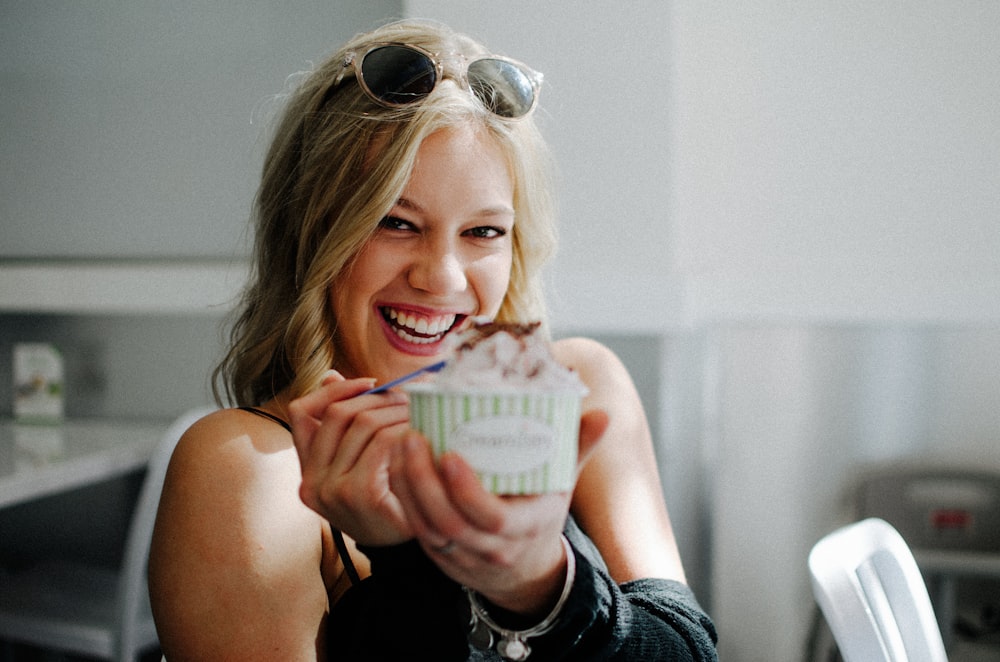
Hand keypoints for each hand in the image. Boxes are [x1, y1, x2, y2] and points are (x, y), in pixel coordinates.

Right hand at [288, 371, 413, 545]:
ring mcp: (332, 491)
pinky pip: (381, 443)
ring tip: (419, 413)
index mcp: (307, 470)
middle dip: (375, 398)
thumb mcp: (360, 462)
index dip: (334, 390)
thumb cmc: (388, 500)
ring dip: (396, 411)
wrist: (408, 549)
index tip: (369, 382)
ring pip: (363, 424)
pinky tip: (420, 434)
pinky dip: (403, 431)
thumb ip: (344, 425)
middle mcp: (311, 482)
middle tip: (406, 398)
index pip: (302, 412)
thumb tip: (329, 376)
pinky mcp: (360, 494)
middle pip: (337, 413)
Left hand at [388, 408, 608, 614]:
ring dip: (407, 486)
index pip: (493, 518)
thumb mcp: (563, 483)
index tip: (450, 454)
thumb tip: (602, 413)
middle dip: (424, 481)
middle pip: (450, 523)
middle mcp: (493, 548)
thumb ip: (578, 447)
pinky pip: (414, 530)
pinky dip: (402, 498)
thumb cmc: (541, 512)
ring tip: (400, 444)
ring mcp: (463, 556)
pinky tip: (395, 464)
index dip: (467, 491)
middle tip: (413, 438)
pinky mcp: (439, 556)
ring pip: (426, 528)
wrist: (526, 569)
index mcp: (526, 528)